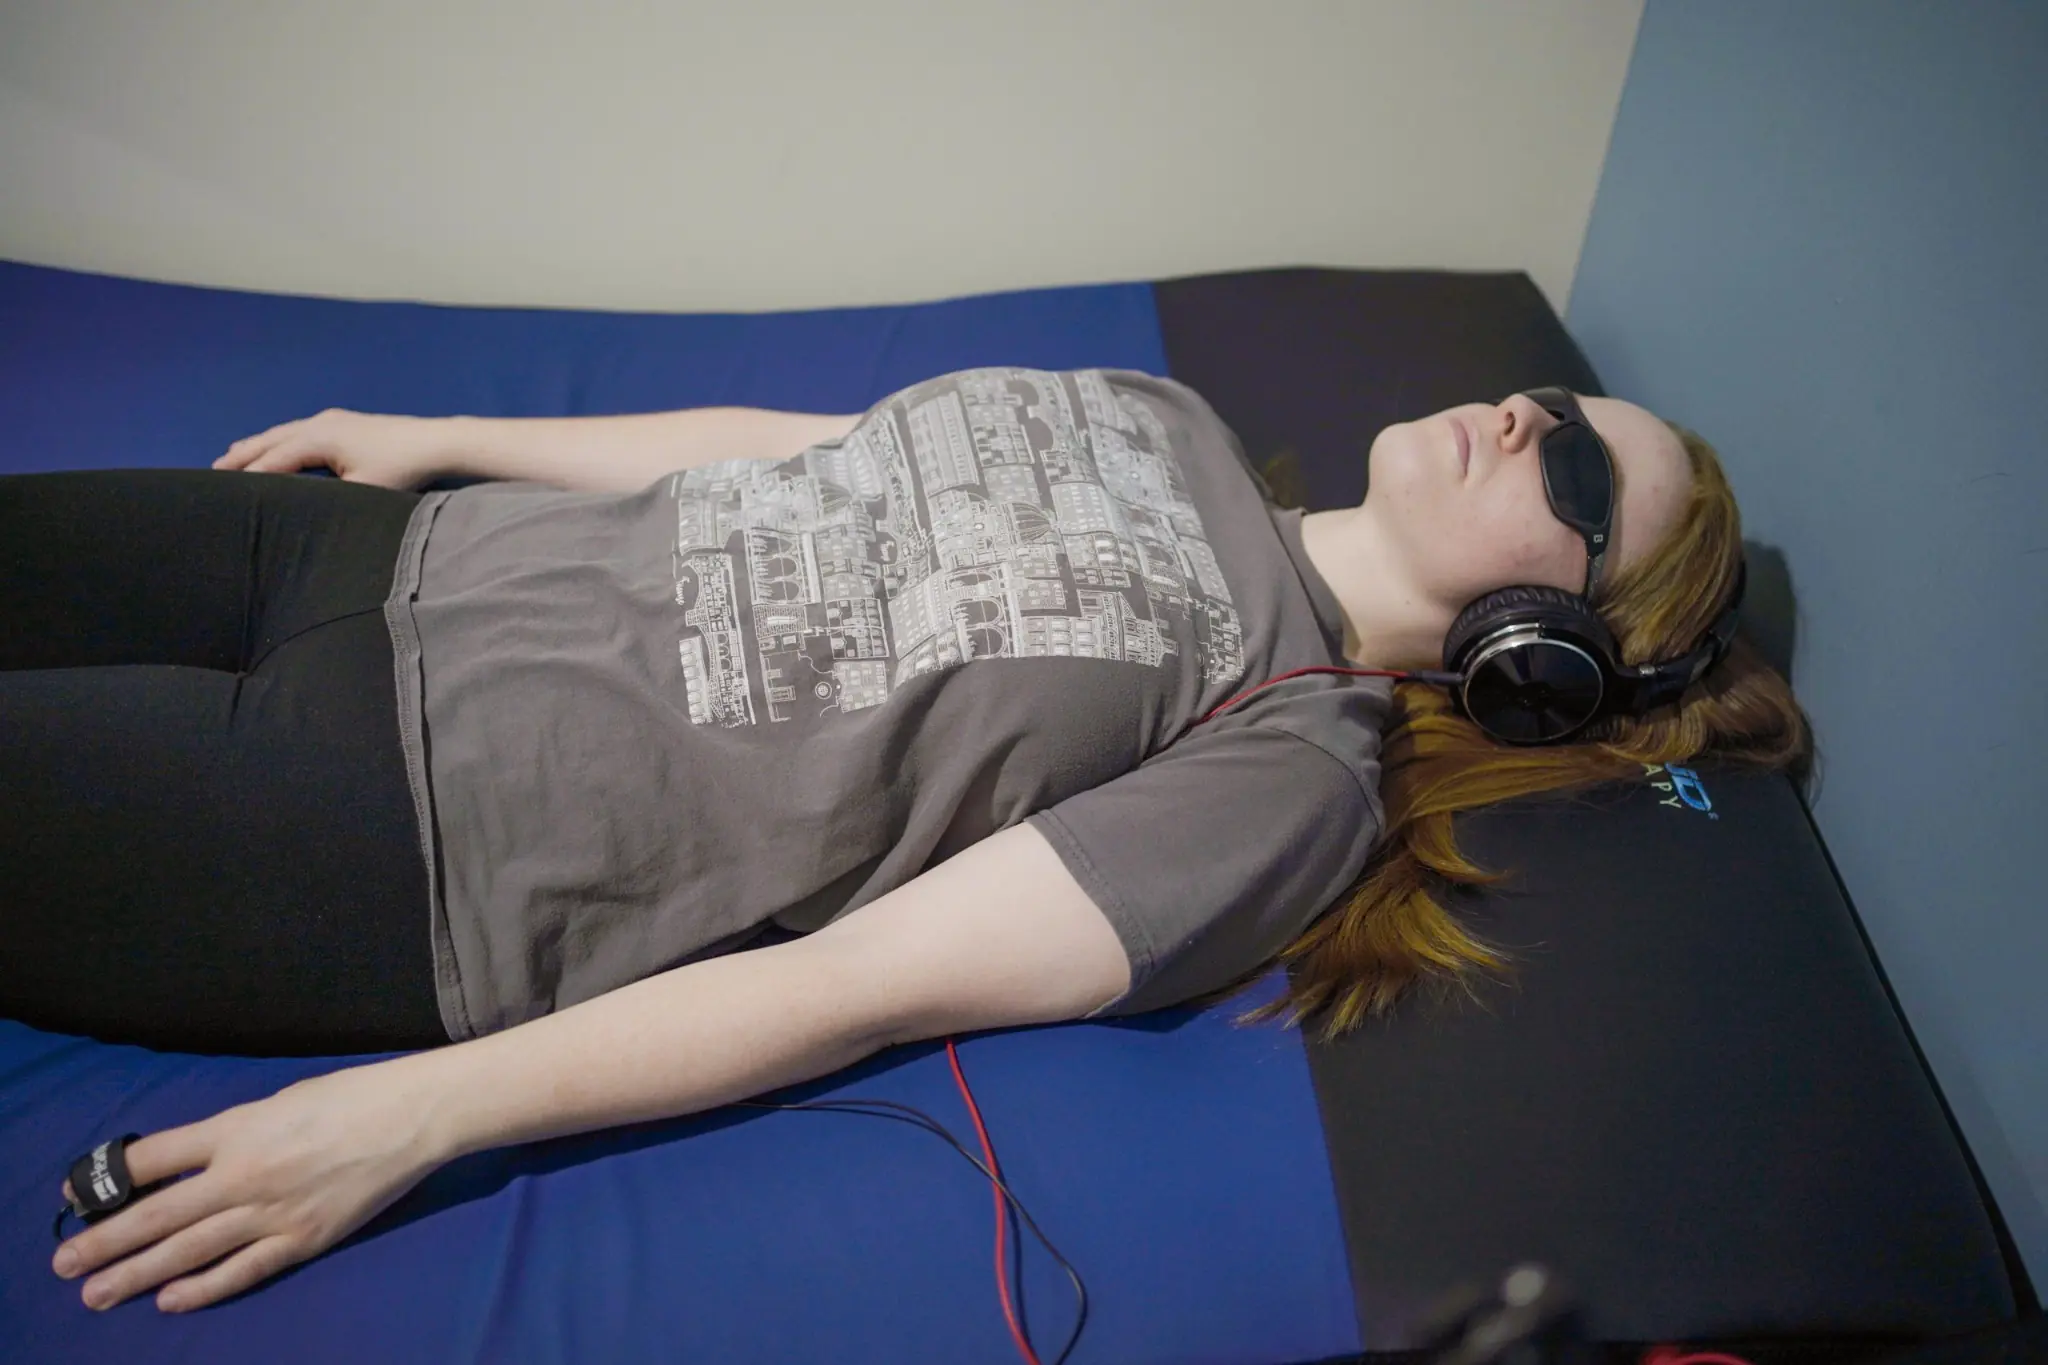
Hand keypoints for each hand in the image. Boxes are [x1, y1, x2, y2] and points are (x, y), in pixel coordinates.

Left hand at [51, 1060, 445, 1312]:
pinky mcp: (303, 1239)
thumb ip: (235, 1134)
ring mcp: (273, 1212)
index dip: (108, 1177)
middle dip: (105, 1241)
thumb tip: (199, 1162)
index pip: (154, 1158)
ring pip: (190, 1249)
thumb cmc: (349, 1097)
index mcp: (236, 1130)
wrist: (412, 1117)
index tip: (75, 1194)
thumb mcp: (279, 1101)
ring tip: (97, 1293)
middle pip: (159, 1214)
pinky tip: (170, 1300)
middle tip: (64, 1264)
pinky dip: (203, 1288)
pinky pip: (243, 1269)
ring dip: (137, 1273)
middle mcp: (244, 1174)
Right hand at [213, 408, 451, 488]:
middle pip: (269, 441)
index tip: (224, 495)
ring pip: (282, 433)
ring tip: (231, 458)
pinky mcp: (342, 423)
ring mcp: (330, 420)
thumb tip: (298, 512)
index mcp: (316, 438)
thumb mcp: (362, 490)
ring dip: (256, 446)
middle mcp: (317, 423)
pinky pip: (297, 432)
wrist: (435, 442)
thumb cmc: (401, 468)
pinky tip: (276, 448)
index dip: (248, 479)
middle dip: (241, 456)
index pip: (272, 461)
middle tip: (211, 472)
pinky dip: (278, 441)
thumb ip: (326, 500)